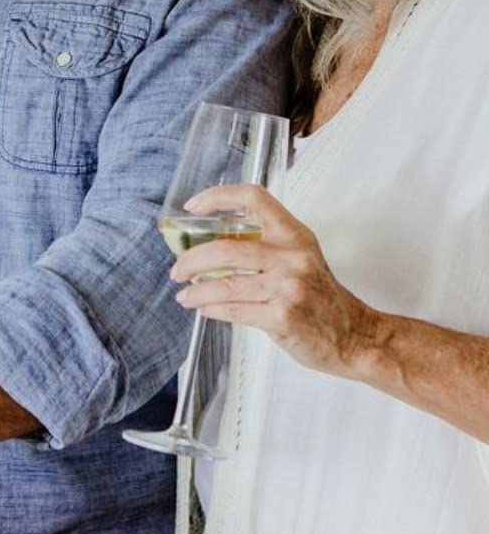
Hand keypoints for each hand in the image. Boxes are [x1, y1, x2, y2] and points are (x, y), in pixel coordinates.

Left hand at [170, 184, 379, 377]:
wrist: (355, 336)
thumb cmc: (321, 297)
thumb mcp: (300, 258)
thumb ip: (264, 247)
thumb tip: (209, 247)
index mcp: (294, 235)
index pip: (255, 198)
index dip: (219, 196)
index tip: (193, 206)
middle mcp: (292, 257)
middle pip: (226, 249)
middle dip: (192, 259)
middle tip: (177, 269)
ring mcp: (288, 288)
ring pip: (224, 284)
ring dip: (196, 291)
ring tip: (185, 295)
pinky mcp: (282, 317)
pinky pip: (234, 310)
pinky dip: (212, 309)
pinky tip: (204, 309)